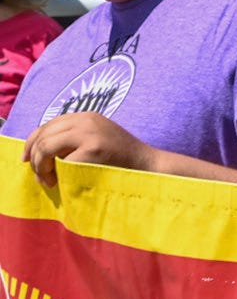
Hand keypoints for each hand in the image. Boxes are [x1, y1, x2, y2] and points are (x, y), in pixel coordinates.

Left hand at [23, 112, 157, 185]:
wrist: (148, 166)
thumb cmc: (121, 160)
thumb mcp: (96, 139)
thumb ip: (74, 137)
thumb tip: (39, 148)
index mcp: (86, 116)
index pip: (47, 125)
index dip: (31, 143)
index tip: (27, 160)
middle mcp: (86, 120)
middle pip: (43, 135)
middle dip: (35, 158)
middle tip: (41, 177)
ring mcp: (90, 133)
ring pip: (46, 146)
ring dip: (40, 166)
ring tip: (48, 180)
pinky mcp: (93, 148)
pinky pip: (60, 160)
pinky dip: (55, 173)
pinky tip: (60, 181)